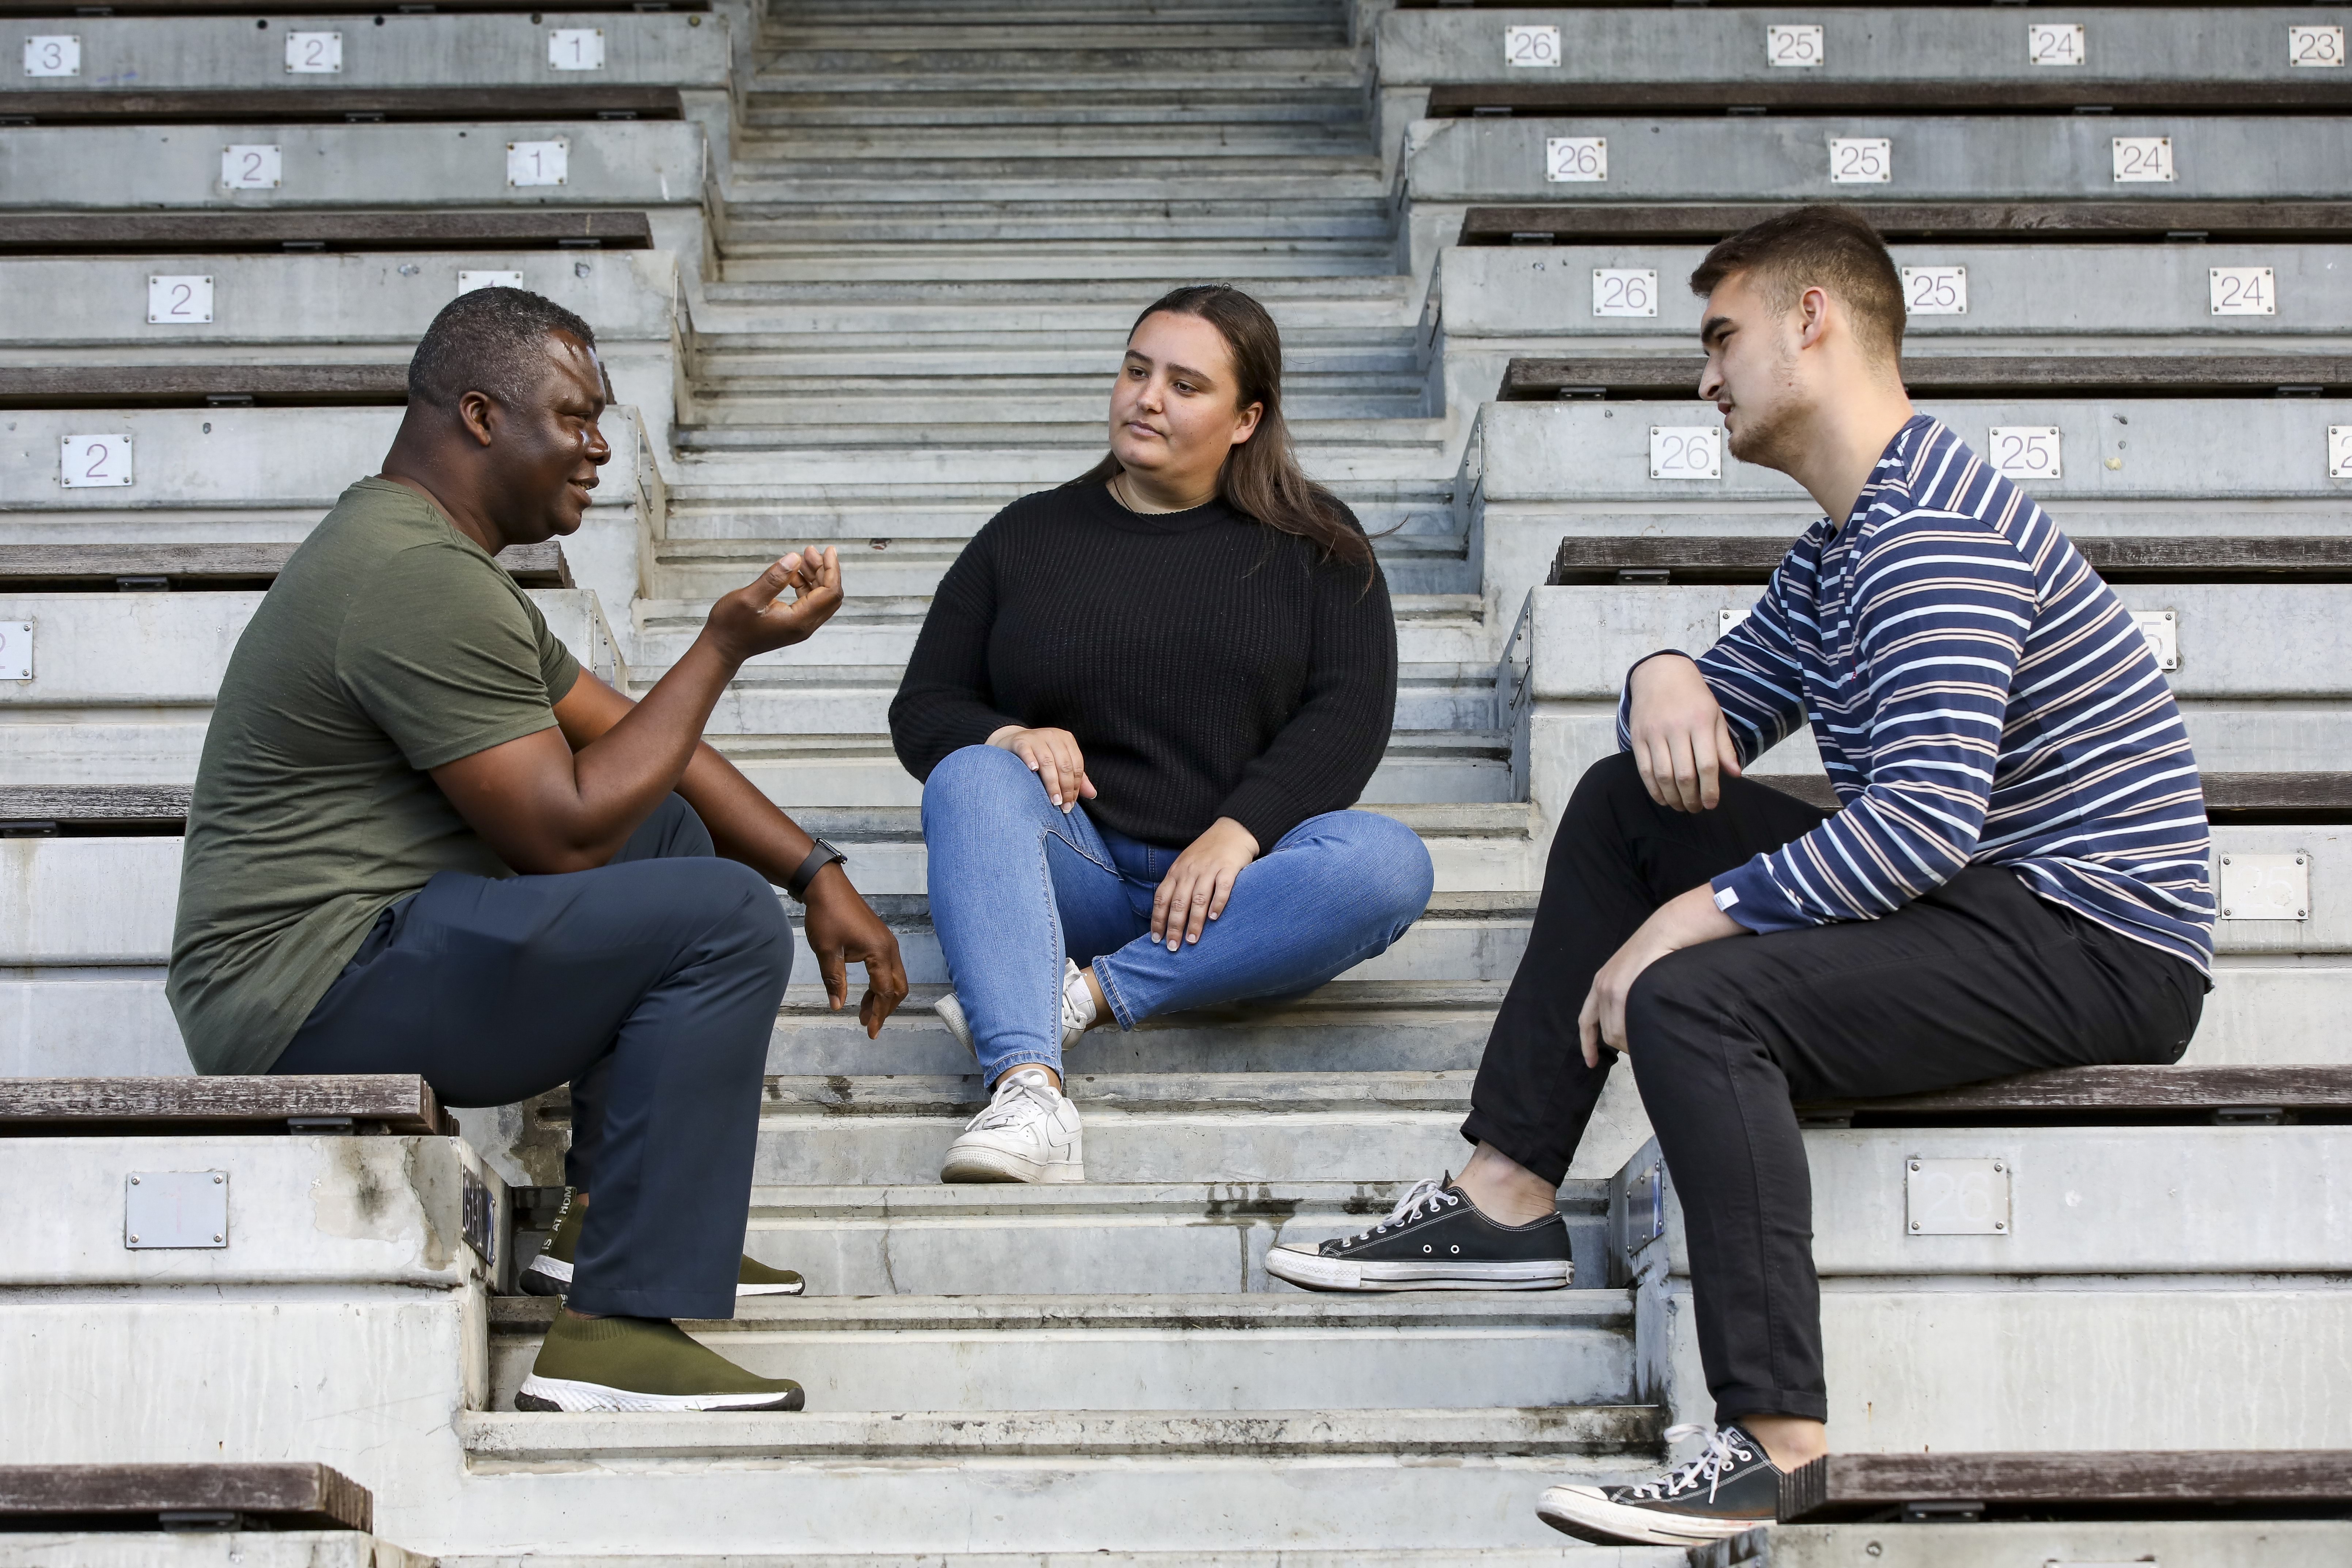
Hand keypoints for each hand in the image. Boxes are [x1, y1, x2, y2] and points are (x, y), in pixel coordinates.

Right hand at [703, 547, 841, 664]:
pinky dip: (805, 585)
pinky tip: (792, 574)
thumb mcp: (749, 598)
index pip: (830, 593)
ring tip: (801, 558)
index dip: (832, 569)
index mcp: (798, 621)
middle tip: (810, 551)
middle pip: (830, 595)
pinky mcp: (792, 624)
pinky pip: (808, 602)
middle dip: (825, 570)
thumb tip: (795, 558)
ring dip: (815, 576)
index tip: (828, 549)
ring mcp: (799, 627)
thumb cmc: (731, 625)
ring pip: (820, 598)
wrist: (722, 648)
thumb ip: (774, 578)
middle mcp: (804, 626)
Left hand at [800, 863, 908, 1037]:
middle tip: (869, 1025)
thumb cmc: (826, 916)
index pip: (885, 992)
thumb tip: (838, 1006)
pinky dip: (880, 983)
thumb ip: (834, 981)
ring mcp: (887, 942)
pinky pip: (887, 966)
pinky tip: (866, 991)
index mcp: (880, 952)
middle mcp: (890, 948)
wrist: (826, 886)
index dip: (879, 1014)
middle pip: (898, 987)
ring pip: (894, 977)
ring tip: (864, 1013)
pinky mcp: (880, 938)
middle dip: (886, 1008)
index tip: (870, 1032)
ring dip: (882, 996)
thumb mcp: (827, 952)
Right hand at [987, 725, 1095, 811]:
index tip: (1070, 804)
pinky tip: (1033, 770)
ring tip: (1053, 801)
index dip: (1075, 787)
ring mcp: (1036, 737)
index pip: (1076, 766)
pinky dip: (1031, 760)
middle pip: (1064, 765)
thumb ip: (1076, 778)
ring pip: (1048, 762)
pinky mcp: (1020, 740)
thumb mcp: (1060, 763)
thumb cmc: (1040, 756)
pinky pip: (1027, 751)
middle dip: (1066, 789)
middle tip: (1062, 806)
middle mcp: (1053, 736)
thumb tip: (1093, 794)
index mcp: (1067, 740)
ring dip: (1052, 783)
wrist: (1013, 741)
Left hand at [1151, 816, 1259, 950]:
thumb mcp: (1185, 865)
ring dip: (1194, 922)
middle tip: (1173, 947)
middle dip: (1174, 927)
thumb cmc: (1207, 852)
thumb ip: (1177, 885)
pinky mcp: (1228, 868)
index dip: (1158, 920)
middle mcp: (1189, 871)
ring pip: (1198, 899)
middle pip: (1178, 902)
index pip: (1162, 898)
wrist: (1232, 830)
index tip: (1156, 939)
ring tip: (1192, 941)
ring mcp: (1209, 869)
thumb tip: (1167, 915)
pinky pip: (1221, 888)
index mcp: (1176, 872)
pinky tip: (1214, 919)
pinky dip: (1217, 904)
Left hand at [1576, 885, 1744, 1066]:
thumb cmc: (1659, 952)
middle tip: (1643, 1048)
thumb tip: (1636, 1020)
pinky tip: (1649, 1035)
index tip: (1591, 1063)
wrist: (1668, 930)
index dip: (1588, 1045)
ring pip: (1616, 1034)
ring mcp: (1610, 988)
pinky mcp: (1622, 989)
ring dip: (1631, 1044)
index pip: (1587, 1021)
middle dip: (1622, 1047)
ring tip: (1651, 1040)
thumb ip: (1630, 994)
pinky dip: (1634, 1036)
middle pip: (1606, 1033)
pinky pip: (1624, 1025)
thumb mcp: (1635, 973)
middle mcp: (1601, 987)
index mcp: (1601, 983)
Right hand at [1627, 654, 1742, 812]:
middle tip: (1696, 808)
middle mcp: (1676, 728)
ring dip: (1672, 797)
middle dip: (1691, 798)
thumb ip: (1724, 747)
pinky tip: (1663, 798)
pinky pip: (1644, 770)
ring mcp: (1654, 733)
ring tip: (1681, 806)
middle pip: (1683, 774)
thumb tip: (1734, 774)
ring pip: (1662, 775)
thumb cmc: (1693, 698)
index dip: (1710, 789)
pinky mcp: (1638, 737)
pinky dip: (1653, 789)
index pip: (1707, 764)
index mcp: (1700, 722)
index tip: (1711, 804)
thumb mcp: (1715, 716)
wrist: (1661, 674)